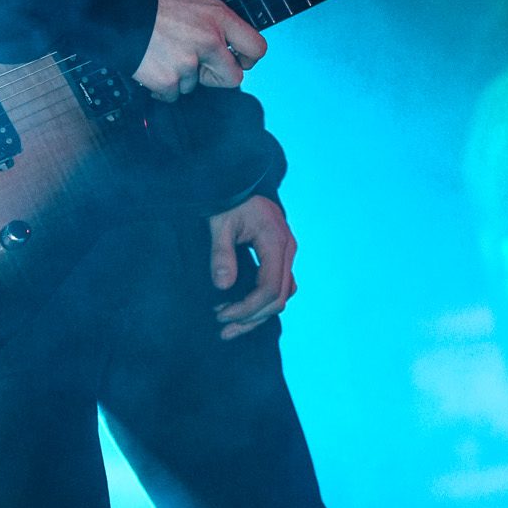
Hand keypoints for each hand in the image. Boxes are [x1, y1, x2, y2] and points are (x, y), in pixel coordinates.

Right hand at [133, 0, 267, 103]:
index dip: (249, 58)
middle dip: (216, 76)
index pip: (256, 47)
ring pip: (195, 86)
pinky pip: (171, 94)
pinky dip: (162, 87)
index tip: (238, 59)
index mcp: (217, 17)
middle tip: (198, 66)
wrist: (112, 8)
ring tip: (162, 55)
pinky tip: (152, 68)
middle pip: (233, 78)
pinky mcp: (167, 80)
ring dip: (181, 77)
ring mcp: (188, 63)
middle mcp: (209, 42)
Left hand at [209, 194, 296, 340]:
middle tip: (222, 329)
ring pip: (281, 296)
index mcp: (276, 242)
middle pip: (279, 298)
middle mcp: (287, 250)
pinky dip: (261, 302)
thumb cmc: (229, 199)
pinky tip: (241, 310)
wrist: (240, 178)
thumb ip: (221, 253)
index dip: (247, 308)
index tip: (221, 315)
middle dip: (251, 318)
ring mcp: (286, 253)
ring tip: (229, 327)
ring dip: (257, 314)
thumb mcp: (220, 223)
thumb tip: (222, 286)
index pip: (269, 288)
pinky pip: (278, 286)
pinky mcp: (279, 255)